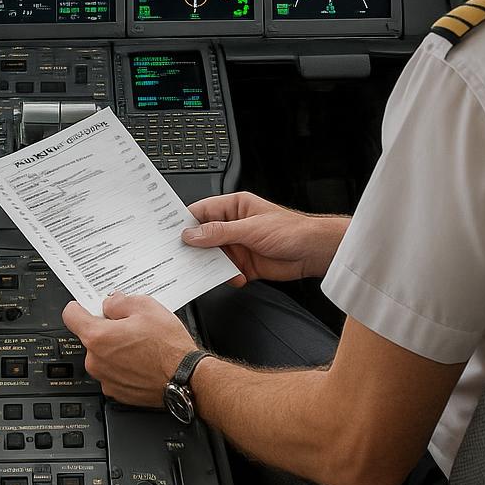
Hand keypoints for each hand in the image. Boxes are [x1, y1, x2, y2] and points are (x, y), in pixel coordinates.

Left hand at [62, 294, 196, 406]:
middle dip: (105, 328)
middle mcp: (96, 361)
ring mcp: (106, 379)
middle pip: (89, 336)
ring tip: (140, 344)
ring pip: (102, 355)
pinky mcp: (117, 392)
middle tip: (128, 325)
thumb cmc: (168, 347)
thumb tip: (110, 303)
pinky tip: (141, 360)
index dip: (79, 306)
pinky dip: (122, 365)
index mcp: (98, 337)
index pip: (70, 315)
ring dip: (114, 348)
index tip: (85, 306)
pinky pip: (112, 372)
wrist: (187, 379)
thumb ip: (119, 301)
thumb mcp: (145, 307)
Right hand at [182, 192, 347, 283]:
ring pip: (213, 257)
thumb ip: (219, 232)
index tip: (169, 232)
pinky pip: (226, 273)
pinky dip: (226, 277)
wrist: (315, 253)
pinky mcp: (244, 265)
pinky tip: (235, 277)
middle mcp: (233, 226)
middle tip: (182, 256)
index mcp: (233, 207)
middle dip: (195, 247)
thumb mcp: (250, 228)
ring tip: (208, 270)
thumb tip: (192, 234)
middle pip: (203, 237)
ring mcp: (238, 246)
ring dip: (211, 265)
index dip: (184, 222)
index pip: (200, 212)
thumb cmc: (291, 230)